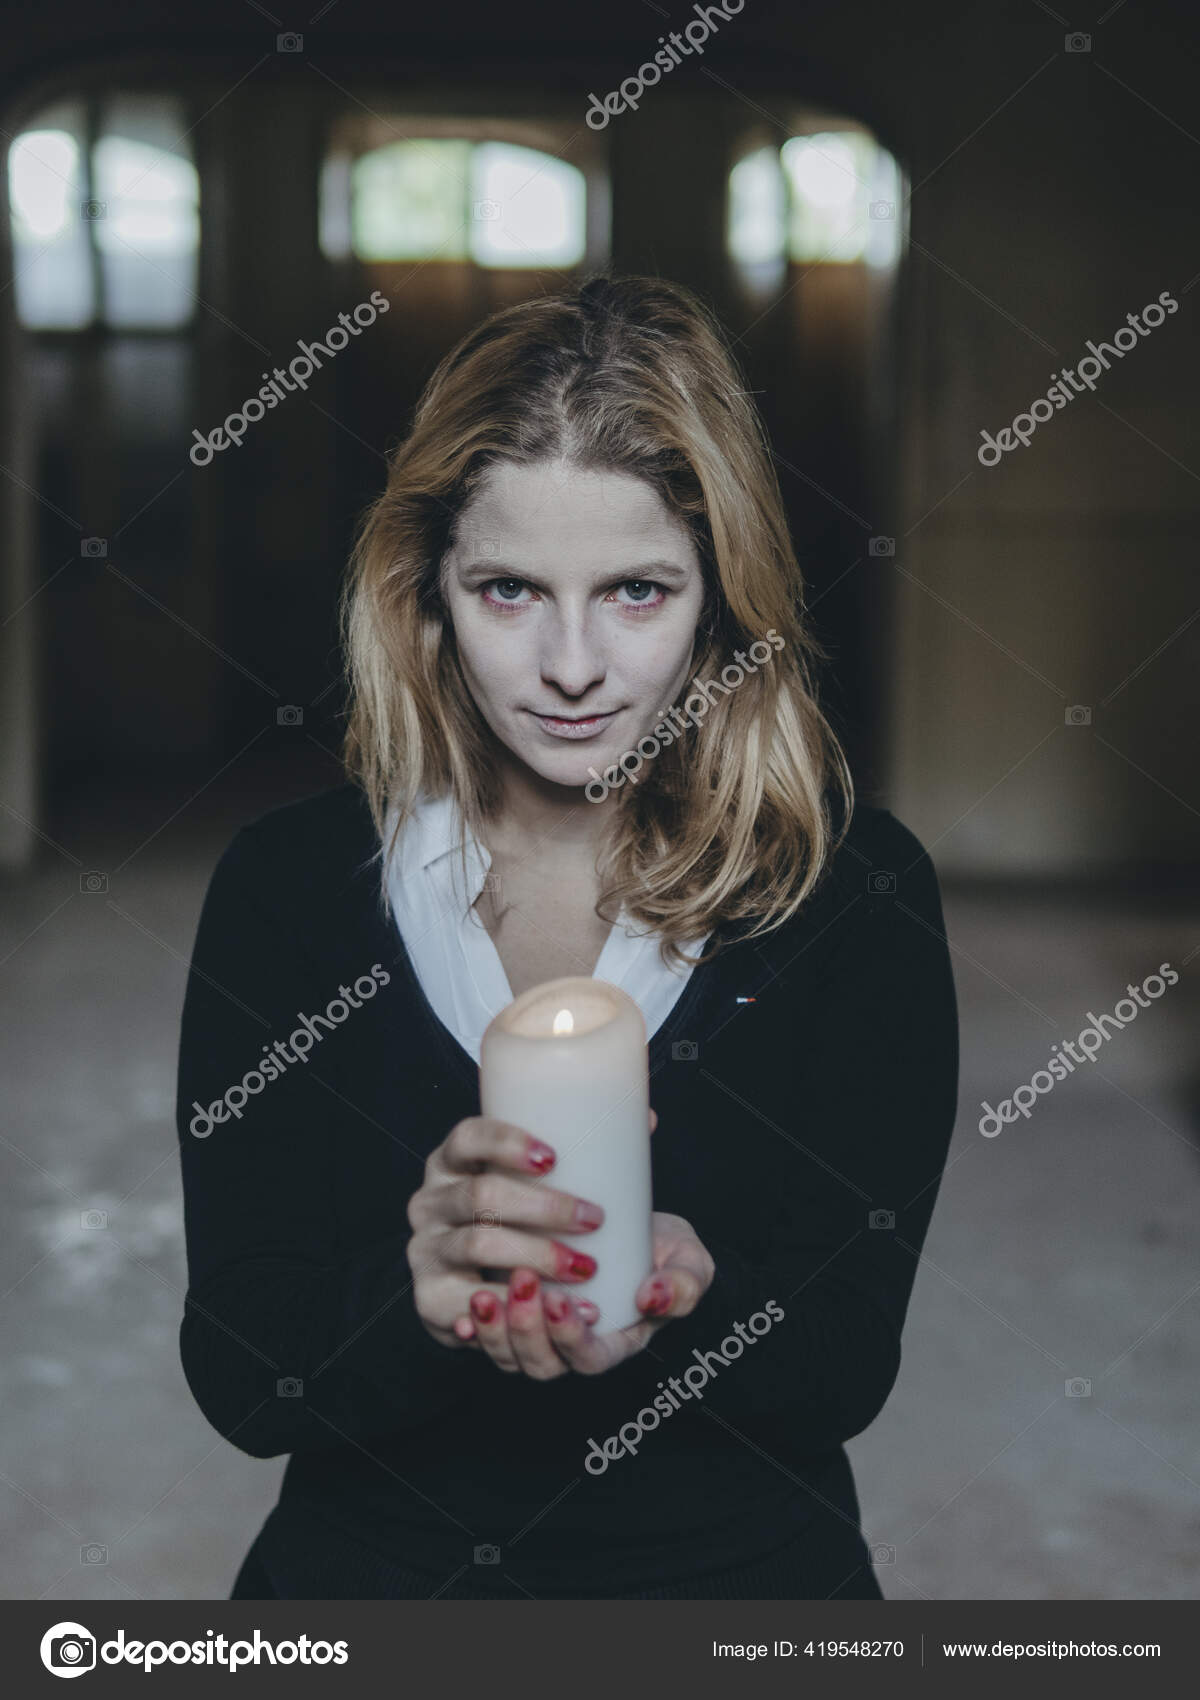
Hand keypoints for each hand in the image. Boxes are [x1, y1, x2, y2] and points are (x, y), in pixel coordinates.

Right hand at [406, 1113, 608, 1349]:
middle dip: (541, 1207)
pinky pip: (464, 1305)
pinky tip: (538, 1307)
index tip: (554, 1158)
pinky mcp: (430, 1300)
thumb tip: (648, 1120)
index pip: (469, 1137)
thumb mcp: (553, 1183)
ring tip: (585, 1268)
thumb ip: (598, 1155)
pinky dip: (504, 1309)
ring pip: (477, 1247)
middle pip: (481, 1195)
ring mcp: (425, 1250)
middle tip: (594, 1218)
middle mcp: (430, 1201)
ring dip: (534, 1257)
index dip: (505, 1142)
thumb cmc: (531, 1222)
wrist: (498, 1286)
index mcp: (453, 1161)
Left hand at [460, 1111, 717, 1380]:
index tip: (561, 1299)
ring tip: (483, 1293)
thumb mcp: (689, 1265)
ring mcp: (537, 1335)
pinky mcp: (511, 1313)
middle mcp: (569, 1347)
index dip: (569, 1339)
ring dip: (493, 1328)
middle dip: (524, 1330)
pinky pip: (484, 1334)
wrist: (634, 1227)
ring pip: (506, 1353)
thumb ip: (683, 1284)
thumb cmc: (664, 1251)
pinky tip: (463, 1305)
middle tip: (521, 1281)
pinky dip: (471, 1326)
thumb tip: (651, 1297)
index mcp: (611, 1343)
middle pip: (538, 1363)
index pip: (585, 1360)